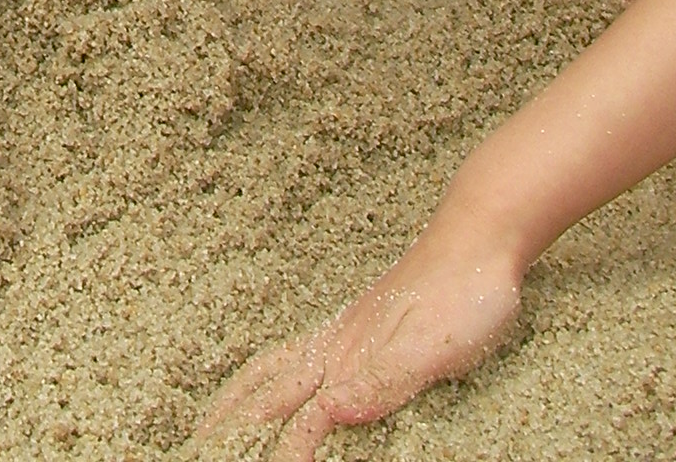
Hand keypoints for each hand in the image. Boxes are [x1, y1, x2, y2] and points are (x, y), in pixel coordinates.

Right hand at [193, 220, 522, 456]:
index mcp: (350, 358)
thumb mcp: (433, 348)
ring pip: (278, 367)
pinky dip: (269, 369)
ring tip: (216, 412)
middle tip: (196, 443)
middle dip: (232, 421)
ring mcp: (345, 331)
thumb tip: (333, 413)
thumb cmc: (465, 293)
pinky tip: (279, 374)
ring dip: (242, 394)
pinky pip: (297, 352)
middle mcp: (337, 346)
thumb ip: (383, 380)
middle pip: (271, 390)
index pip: (304, 422)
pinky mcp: (359, 324)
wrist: (479, 235)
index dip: (281, 455)